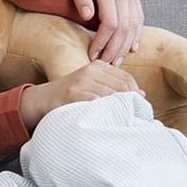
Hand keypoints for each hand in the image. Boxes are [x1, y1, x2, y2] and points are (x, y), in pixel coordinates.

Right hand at [18, 61, 142, 130]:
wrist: (43, 99)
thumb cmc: (72, 96)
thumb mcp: (93, 85)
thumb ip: (114, 87)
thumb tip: (142, 94)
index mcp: (97, 66)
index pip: (127, 79)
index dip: (136, 95)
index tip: (138, 108)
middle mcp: (90, 70)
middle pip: (122, 87)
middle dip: (131, 103)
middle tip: (134, 118)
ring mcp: (81, 81)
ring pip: (112, 95)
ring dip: (120, 110)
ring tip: (122, 121)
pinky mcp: (73, 93)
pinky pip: (98, 103)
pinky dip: (105, 112)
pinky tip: (107, 120)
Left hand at [63, 0, 143, 64]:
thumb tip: (87, 16)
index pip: (110, 21)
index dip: (102, 41)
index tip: (92, 54)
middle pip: (124, 27)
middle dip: (115, 49)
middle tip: (105, 66)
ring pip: (134, 24)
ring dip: (126, 46)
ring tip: (116, 62)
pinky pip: (138, 17)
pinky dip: (136, 34)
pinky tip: (131, 49)